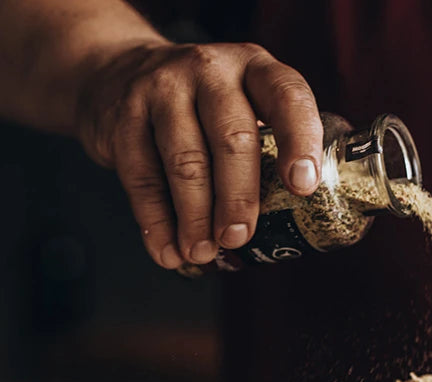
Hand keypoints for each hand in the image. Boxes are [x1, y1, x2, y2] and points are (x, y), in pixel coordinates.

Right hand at [76, 41, 322, 269]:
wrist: (118, 71)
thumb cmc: (205, 109)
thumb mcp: (244, 106)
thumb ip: (269, 151)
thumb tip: (293, 230)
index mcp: (256, 70)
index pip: (287, 98)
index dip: (300, 142)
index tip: (303, 186)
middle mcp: (211, 70)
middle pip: (233, 138)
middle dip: (239, 197)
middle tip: (239, 238)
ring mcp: (163, 89)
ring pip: (186, 161)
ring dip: (196, 217)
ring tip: (202, 252)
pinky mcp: (122, 117)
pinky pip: (142, 177)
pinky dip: (157, 222)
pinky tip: (169, 251)